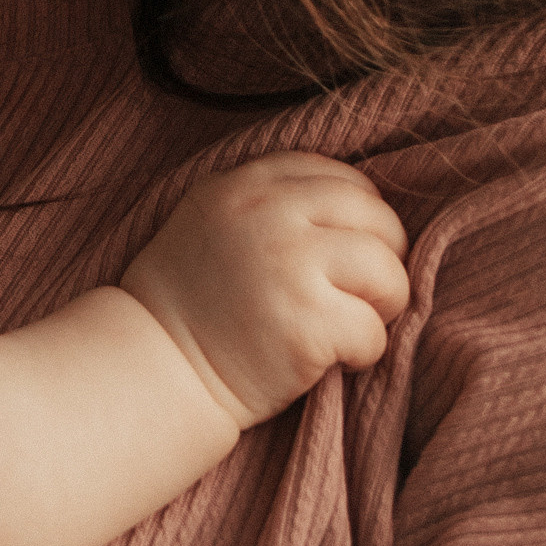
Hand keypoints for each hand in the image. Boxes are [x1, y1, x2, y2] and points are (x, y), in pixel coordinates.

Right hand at [121, 151, 409, 426]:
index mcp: (247, 184)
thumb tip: (356, 202)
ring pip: (388, 273)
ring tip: (346, 326)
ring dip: (381, 307)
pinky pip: (375, 330)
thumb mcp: (215, 219)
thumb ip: (270, 199)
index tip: (346, 252)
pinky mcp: (308, 323)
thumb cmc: (191, 301)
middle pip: (378, 220)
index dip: (361, 218)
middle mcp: (270, 213)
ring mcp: (291, 265)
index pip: (344, 179)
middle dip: (382, 260)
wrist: (157, 367)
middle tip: (356, 296)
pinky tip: (332, 360)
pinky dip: (364, 352)